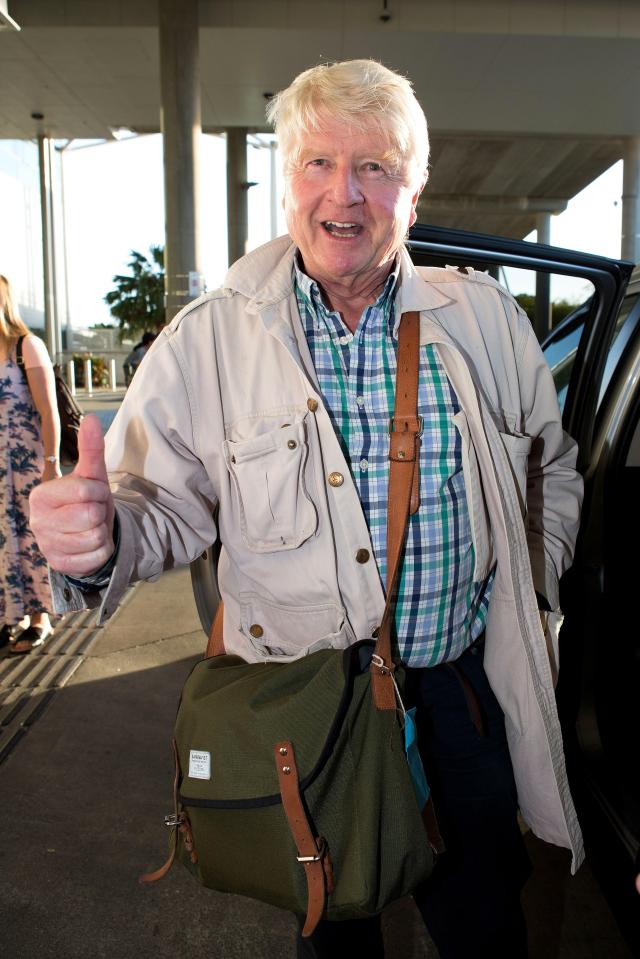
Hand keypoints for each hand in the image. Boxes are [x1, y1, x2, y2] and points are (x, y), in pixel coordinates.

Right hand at [29, 415, 115, 575]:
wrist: (85, 533)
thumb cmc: (86, 500)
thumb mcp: (91, 474)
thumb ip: (90, 447)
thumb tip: (90, 417)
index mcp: (41, 496)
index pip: (84, 490)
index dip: (98, 491)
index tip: (93, 493)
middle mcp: (38, 522)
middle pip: (90, 515)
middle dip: (100, 512)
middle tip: (93, 512)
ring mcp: (47, 546)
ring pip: (94, 537)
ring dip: (102, 531)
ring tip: (92, 527)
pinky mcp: (60, 566)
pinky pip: (96, 557)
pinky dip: (101, 551)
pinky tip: (91, 545)